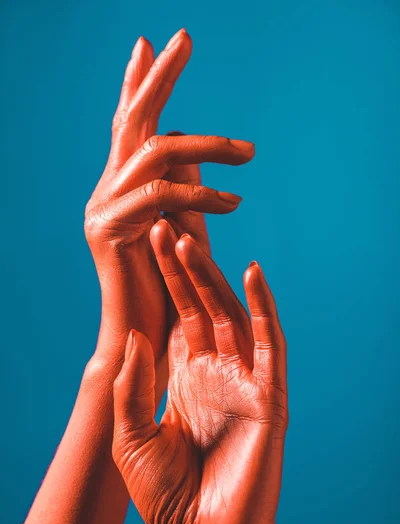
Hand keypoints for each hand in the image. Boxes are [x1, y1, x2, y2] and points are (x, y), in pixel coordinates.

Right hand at [84, 28, 254, 401]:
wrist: (141, 338)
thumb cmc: (167, 288)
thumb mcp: (183, 230)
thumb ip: (185, 190)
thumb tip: (198, 153)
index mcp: (122, 187)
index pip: (131, 126)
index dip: (140, 82)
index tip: (153, 41)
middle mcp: (107, 190)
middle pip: (132, 119)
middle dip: (158, 75)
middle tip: (185, 34)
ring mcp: (102, 209)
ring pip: (153, 152)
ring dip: (206, 146)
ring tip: (250, 154)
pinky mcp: (108, 232)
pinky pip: (160, 197)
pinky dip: (201, 195)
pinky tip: (234, 203)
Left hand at [111, 220, 307, 523]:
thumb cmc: (165, 497)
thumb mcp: (130, 436)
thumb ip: (133, 385)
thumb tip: (139, 333)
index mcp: (185, 380)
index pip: (176, 317)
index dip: (164, 281)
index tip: (150, 240)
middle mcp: (215, 372)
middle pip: (200, 306)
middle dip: (183, 268)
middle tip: (166, 223)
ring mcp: (243, 380)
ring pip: (229, 315)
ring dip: (211, 278)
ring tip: (189, 239)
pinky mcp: (269, 395)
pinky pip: (269, 344)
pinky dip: (263, 308)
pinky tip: (251, 272)